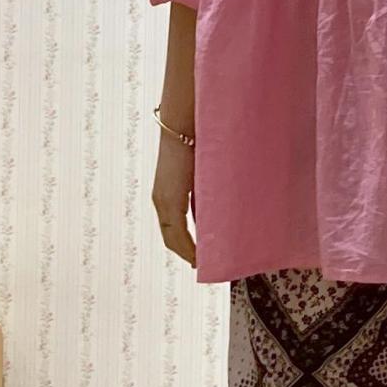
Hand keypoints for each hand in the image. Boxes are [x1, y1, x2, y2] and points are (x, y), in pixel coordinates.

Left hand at [151, 130, 196, 266]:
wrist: (185, 123)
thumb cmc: (200, 141)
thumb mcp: (205, 171)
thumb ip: (209, 187)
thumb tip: (224, 199)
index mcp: (169, 192)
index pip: (175, 227)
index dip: (185, 244)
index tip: (200, 255)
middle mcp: (162, 199)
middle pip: (171, 237)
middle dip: (186, 252)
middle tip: (203, 263)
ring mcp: (163, 200)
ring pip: (172, 237)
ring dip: (187, 252)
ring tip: (203, 263)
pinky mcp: (168, 200)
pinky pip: (177, 232)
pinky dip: (187, 246)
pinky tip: (197, 255)